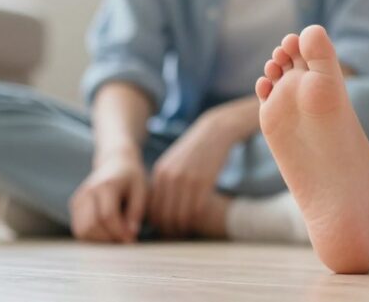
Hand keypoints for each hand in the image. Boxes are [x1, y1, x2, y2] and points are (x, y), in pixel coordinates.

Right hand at [69, 147, 146, 242]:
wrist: (115, 162)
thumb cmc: (131, 177)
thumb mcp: (141, 190)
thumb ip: (136, 212)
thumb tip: (130, 235)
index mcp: (106, 185)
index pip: (108, 216)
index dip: (120, 232)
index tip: (132, 240)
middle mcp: (88, 191)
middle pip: (92, 226)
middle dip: (109, 239)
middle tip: (124, 241)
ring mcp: (78, 199)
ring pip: (82, 231)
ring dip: (99, 241)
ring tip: (117, 237)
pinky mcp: (74, 206)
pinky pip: (79, 229)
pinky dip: (92, 237)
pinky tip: (107, 233)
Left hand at [147, 115, 232, 237]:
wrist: (215, 131)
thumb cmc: (195, 149)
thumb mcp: (173, 161)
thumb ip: (164, 181)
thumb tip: (159, 206)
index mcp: (159, 174)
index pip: (153, 209)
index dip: (159, 224)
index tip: (167, 230)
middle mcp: (169, 178)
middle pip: (164, 216)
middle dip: (169, 230)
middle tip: (177, 236)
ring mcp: (186, 180)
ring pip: (180, 216)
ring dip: (183, 228)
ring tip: (187, 231)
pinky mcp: (203, 181)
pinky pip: (196, 210)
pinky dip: (196, 220)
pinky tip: (198, 220)